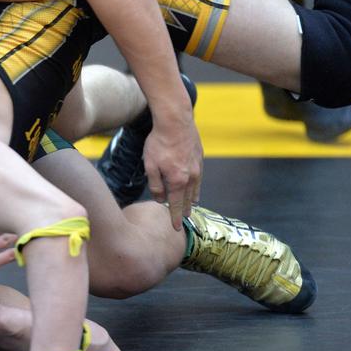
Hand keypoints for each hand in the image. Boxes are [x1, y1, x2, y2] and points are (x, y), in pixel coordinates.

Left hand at [144, 111, 202, 230]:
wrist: (175, 121)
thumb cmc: (159, 143)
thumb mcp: (150, 166)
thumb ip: (156, 185)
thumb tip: (161, 200)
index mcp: (178, 181)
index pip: (176, 205)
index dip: (176, 218)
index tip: (177, 228)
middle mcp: (191, 177)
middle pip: (188, 198)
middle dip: (186, 210)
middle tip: (185, 219)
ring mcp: (197, 166)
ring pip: (196, 188)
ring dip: (193, 198)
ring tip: (192, 205)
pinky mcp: (199, 157)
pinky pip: (199, 176)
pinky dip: (197, 184)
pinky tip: (195, 185)